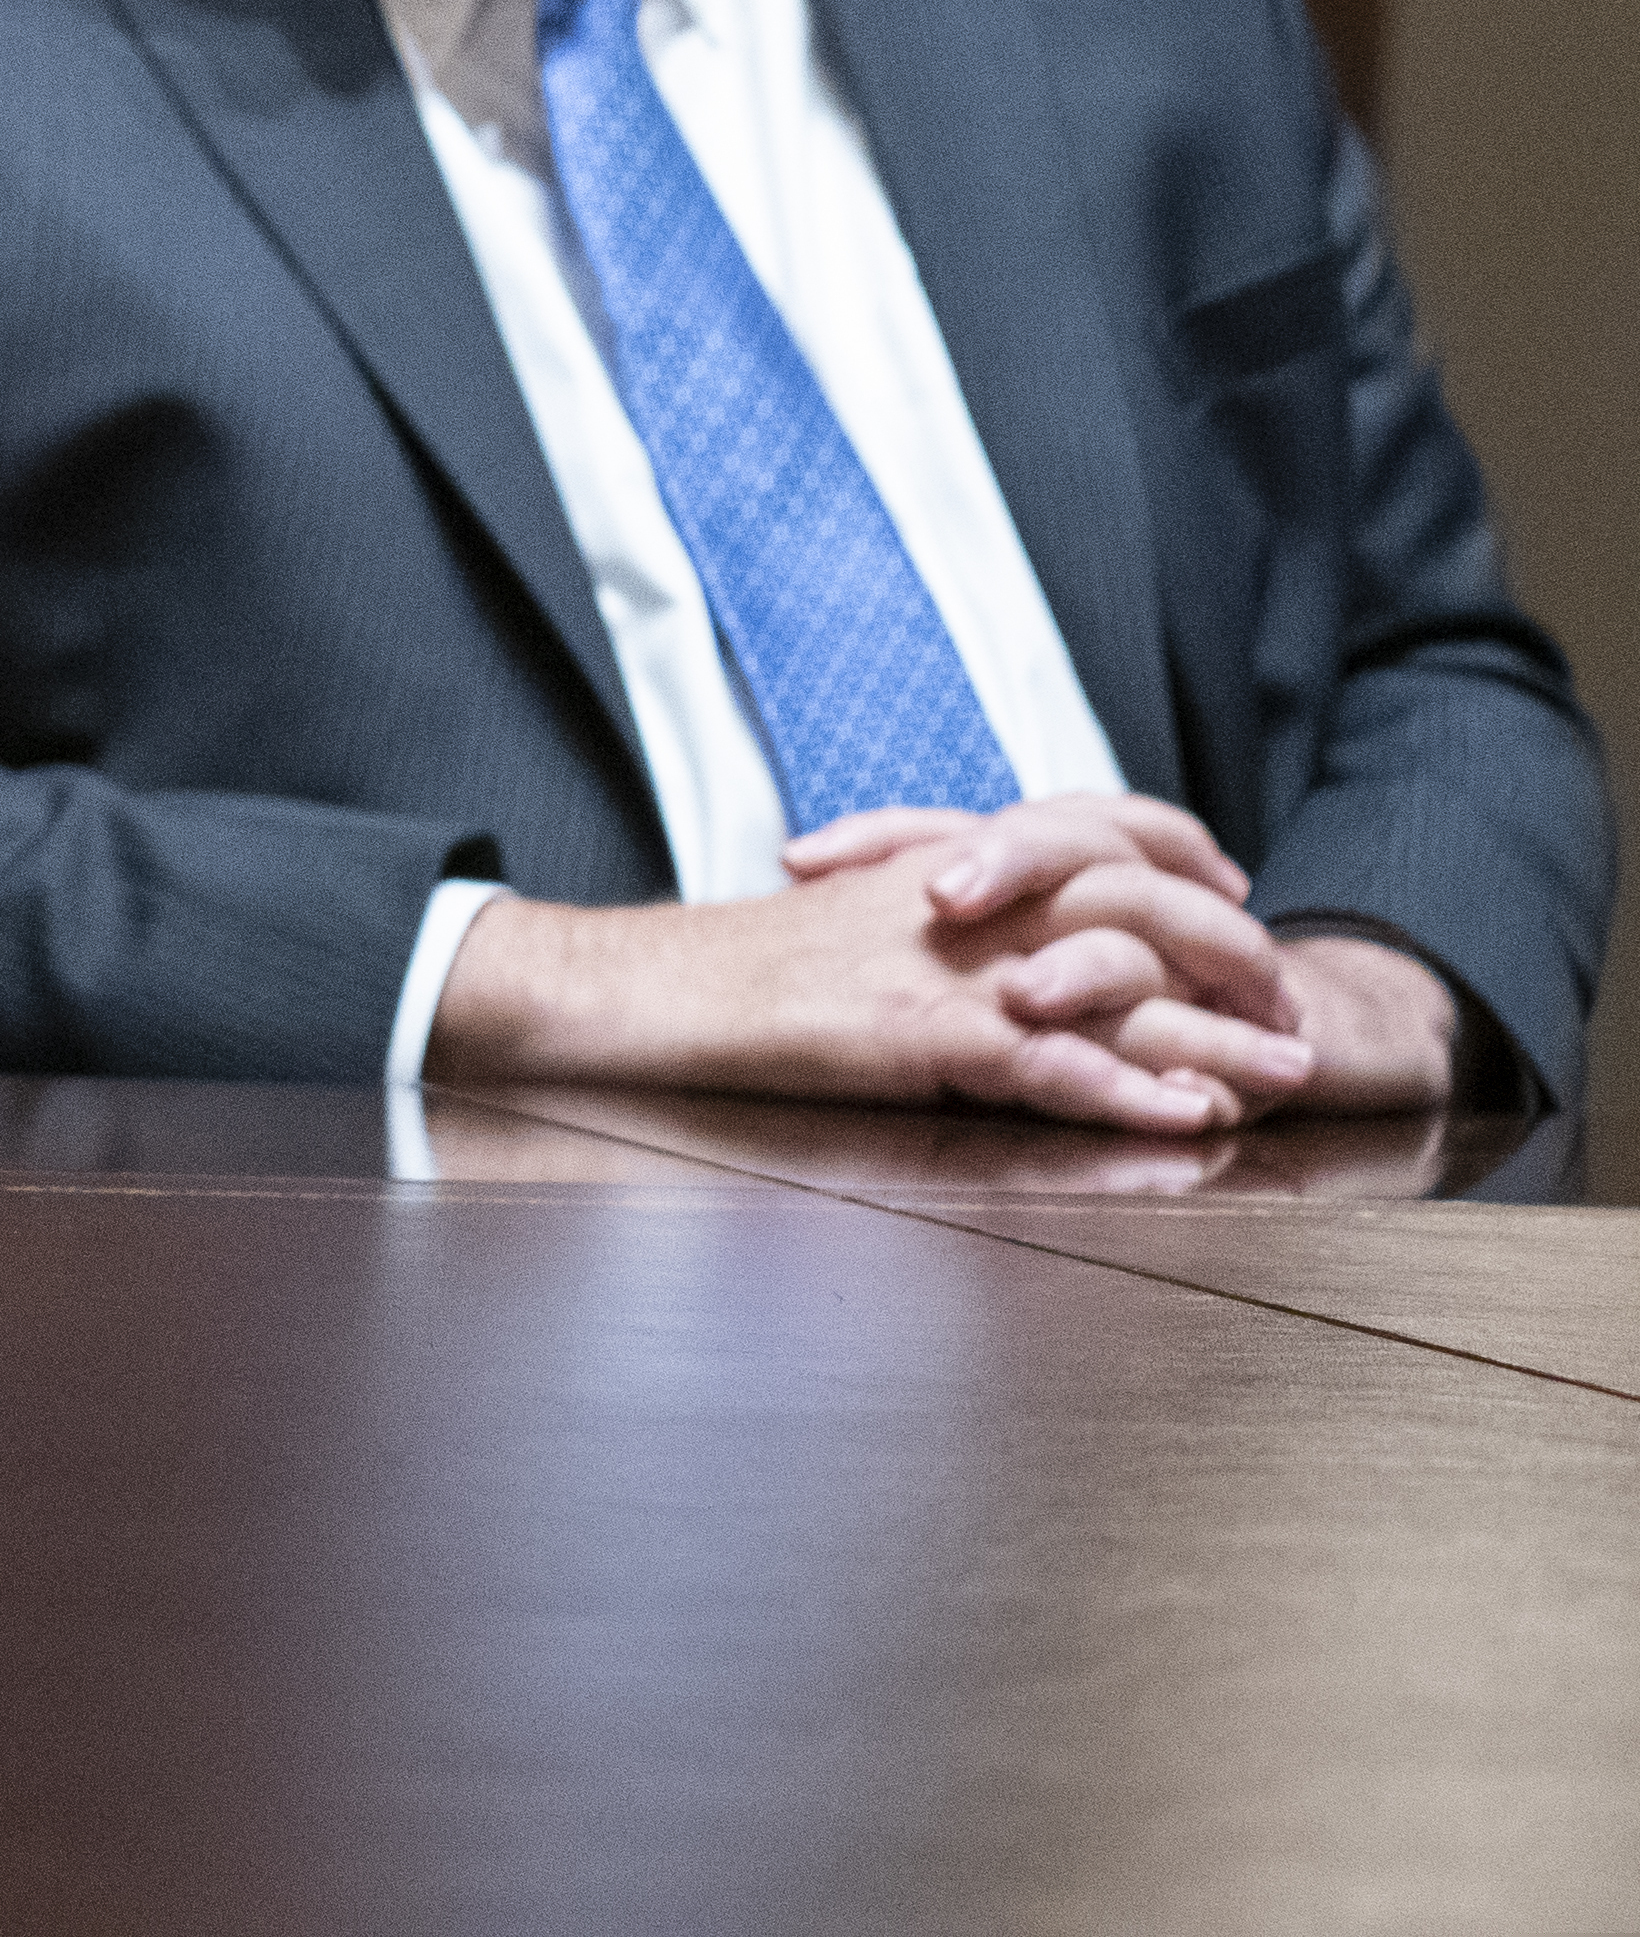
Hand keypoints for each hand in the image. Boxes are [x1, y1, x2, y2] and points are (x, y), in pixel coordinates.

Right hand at [430, 790, 1363, 1132]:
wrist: (645, 989)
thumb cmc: (731, 970)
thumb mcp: (847, 918)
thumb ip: (930, 915)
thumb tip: (987, 930)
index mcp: (943, 860)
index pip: (1090, 818)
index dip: (1177, 846)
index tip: (1232, 883)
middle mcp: (959, 898)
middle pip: (1135, 896)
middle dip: (1232, 949)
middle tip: (1290, 1001)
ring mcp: (945, 967)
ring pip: (1117, 980)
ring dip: (1215, 1031)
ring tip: (1288, 1072)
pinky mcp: (920, 1036)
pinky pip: (1049, 1060)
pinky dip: (1128, 1090)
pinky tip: (1186, 1118)